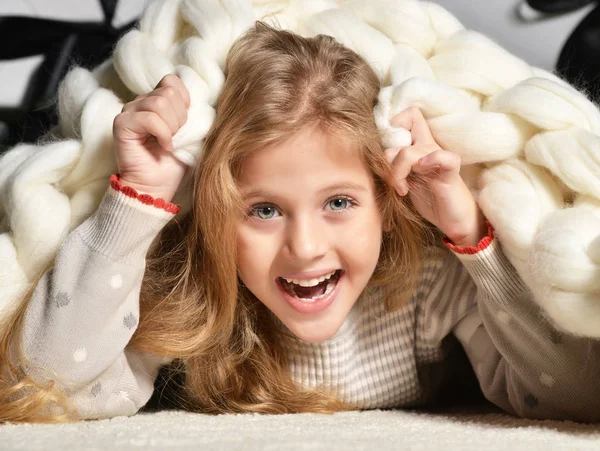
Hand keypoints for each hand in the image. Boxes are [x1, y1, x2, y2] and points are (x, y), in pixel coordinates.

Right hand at [113, 74, 190, 202]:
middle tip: (177, 137)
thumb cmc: (174, 164)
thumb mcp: (192, 134)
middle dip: (180, 117)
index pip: (172, 80)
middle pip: (168, 91)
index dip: (184, 101)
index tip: (185, 124)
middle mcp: (140, 102)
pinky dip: (162, 134)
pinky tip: (164, 147)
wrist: (157, 187)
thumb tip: (202, 98)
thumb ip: (194, 113)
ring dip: (172, 127)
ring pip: (159, 102)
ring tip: (169, 143)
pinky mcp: (121, 124)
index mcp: (156, 101)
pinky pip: (149, 118)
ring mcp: (129, 111)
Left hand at [385, 107, 486, 246]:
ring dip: (396, 173)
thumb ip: (392, 164)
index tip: (386, 151)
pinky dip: (427, 163)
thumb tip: (370, 157)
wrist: (453, 220)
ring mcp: (439, 158)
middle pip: (408, 122)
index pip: (409, 116)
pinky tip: (413, 184)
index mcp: (419, 145)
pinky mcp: (450, 172)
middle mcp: (428, 146)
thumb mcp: (404, 178)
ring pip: (407, 152)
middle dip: (388, 153)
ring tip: (401, 189)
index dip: (393, 125)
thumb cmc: (428, 199)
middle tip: (391, 176)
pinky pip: (442, 157)